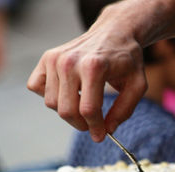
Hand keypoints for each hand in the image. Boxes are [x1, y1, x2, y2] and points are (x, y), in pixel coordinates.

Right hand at [27, 4, 146, 141]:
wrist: (115, 32)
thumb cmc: (127, 60)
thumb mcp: (137, 85)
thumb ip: (124, 110)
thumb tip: (108, 130)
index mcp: (94, 67)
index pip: (88, 110)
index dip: (95, 128)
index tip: (101, 136)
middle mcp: (70, 62)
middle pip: (67, 111)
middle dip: (82, 125)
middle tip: (93, 125)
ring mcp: (55, 59)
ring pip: (52, 104)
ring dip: (68, 111)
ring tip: (85, 103)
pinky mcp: (46, 58)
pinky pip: (37, 88)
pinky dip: (51, 96)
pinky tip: (69, 92)